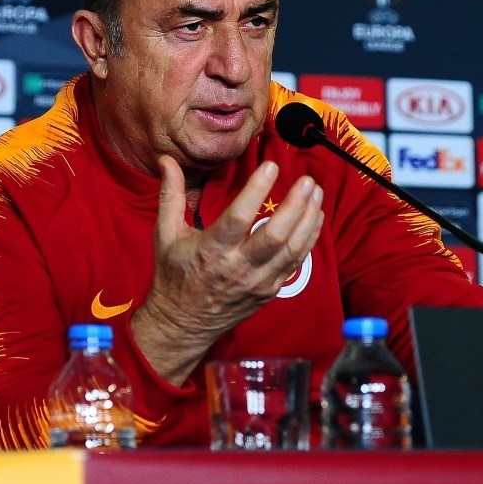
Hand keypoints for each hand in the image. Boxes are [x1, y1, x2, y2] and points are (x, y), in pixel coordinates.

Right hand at [131, 155, 323, 384]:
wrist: (183, 324)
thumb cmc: (173, 275)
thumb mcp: (166, 234)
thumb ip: (170, 194)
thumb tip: (165, 159)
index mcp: (211, 250)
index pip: (238, 217)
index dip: (257, 190)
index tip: (272, 166)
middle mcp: (237, 267)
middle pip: (275, 236)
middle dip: (295, 206)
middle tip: (307, 181)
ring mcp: (257, 281)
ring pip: (291, 249)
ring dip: (307, 219)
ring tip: (316, 193)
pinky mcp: (269, 290)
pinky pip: (295, 263)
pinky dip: (308, 239)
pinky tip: (315, 217)